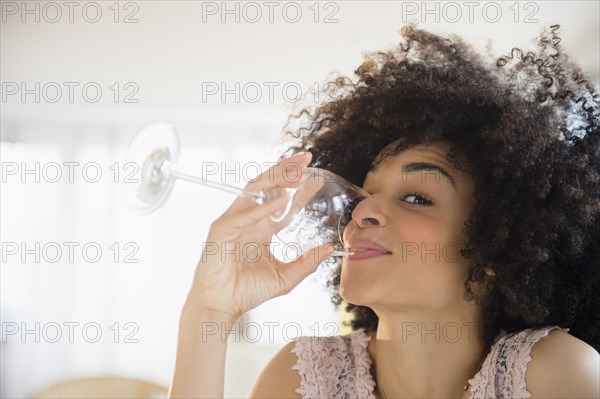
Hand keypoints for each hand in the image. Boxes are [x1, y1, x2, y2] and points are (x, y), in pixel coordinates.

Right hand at [185, 152, 333, 319]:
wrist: (221, 307)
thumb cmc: (246, 292)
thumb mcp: (285, 277)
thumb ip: (306, 263)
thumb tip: (329, 250)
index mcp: (261, 229)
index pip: (284, 202)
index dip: (300, 189)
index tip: (318, 178)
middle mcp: (248, 220)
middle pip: (269, 187)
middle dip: (288, 171)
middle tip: (308, 158)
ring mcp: (234, 222)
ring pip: (255, 190)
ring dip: (277, 178)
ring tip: (298, 171)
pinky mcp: (222, 230)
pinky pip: (245, 214)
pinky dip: (264, 206)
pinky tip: (283, 199)